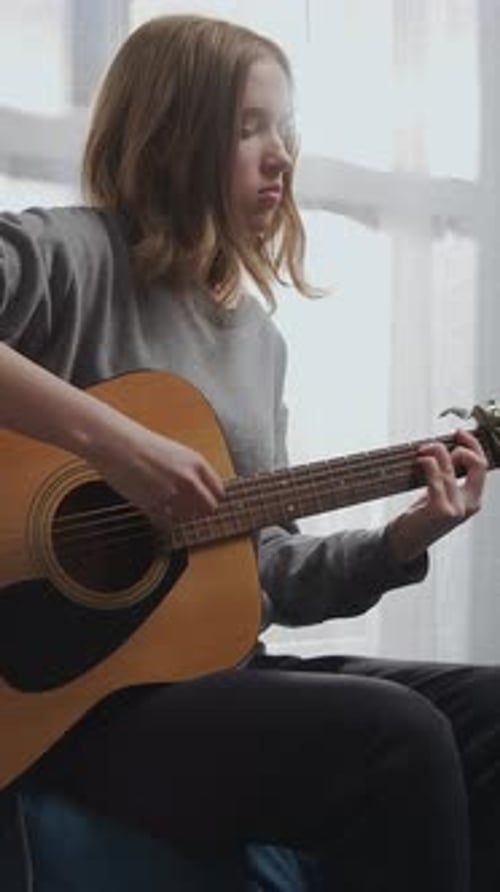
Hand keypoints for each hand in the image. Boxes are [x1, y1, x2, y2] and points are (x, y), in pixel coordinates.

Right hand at [86, 417, 223, 534]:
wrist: (116, 444)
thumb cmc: (141, 446)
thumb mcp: (176, 454)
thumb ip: (191, 472)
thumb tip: (201, 492)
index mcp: (197, 463)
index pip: (219, 492)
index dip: (211, 499)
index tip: (204, 503)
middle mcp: (189, 479)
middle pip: (209, 509)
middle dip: (199, 512)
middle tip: (187, 511)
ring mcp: (172, 493)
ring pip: (189, 519)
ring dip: (181, 518)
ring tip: (168, 509)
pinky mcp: (154, 505)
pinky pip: (168, 523)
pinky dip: (163, 522)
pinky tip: (156, 512)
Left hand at [386, 429, 486, 563]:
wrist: (404, 542)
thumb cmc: (420, 516)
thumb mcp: (440, 495)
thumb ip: (449, 477)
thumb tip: (446, 448)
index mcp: (474, 499)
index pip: (482, 466)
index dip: (473, 445)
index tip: (458, 433)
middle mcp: (470, 504)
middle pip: (478, 464)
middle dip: (466, 444)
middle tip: (446, 438)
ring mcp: (457, 508)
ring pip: (450, 467)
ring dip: (435, 451)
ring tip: (421, 451)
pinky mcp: (440, 510)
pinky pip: (436, 476)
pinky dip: (427, 463)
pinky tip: (419, 461)